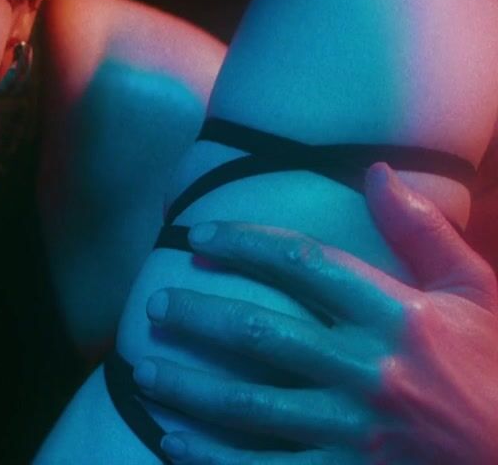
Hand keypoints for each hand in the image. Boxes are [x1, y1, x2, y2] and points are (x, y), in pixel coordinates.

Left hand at [131, 163, 497, 463]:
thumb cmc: (495, 370)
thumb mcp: (474, 294)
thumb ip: (422, 233)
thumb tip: (376, 171)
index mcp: (399, 317)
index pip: (306, 264)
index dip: (244, 244)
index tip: (198, 235)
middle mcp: (372, 372)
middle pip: (262, 333)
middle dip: (198, 316)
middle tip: (156, 305)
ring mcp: (357, 432)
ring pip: (250, 405)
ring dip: (189, 388)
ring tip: (144, 371)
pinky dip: (211, 458)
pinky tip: (171, 441)